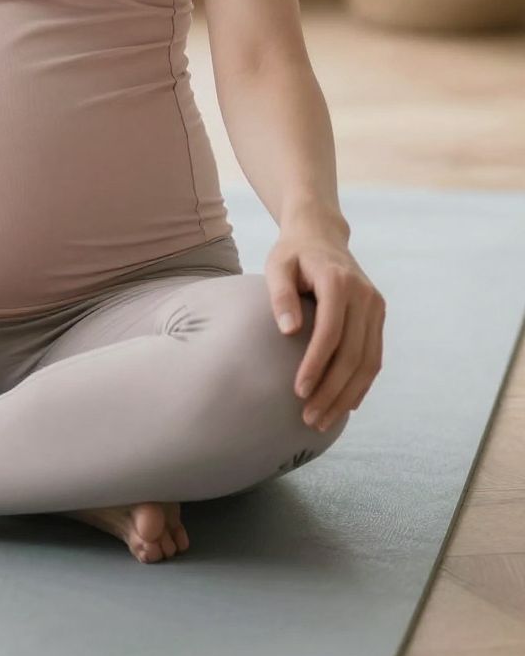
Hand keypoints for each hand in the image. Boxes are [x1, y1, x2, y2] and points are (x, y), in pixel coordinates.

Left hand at [265, 230, 385, 432]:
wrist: (322, 235)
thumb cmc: (293, 253)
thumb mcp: (277, 265)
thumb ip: (281, 295)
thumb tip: (289, 331)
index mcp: (338, 281)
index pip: (331, 333)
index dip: (316, 365)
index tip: (298, 391)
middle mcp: (364, 295)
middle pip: (353, 354)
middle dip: (332, 391)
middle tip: (309, 418)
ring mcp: (376, 306)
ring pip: (368, 362)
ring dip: (347, 396)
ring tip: (323, 420)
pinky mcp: (378, 316)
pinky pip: (374, 357)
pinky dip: (361, 384)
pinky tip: (345, 405)